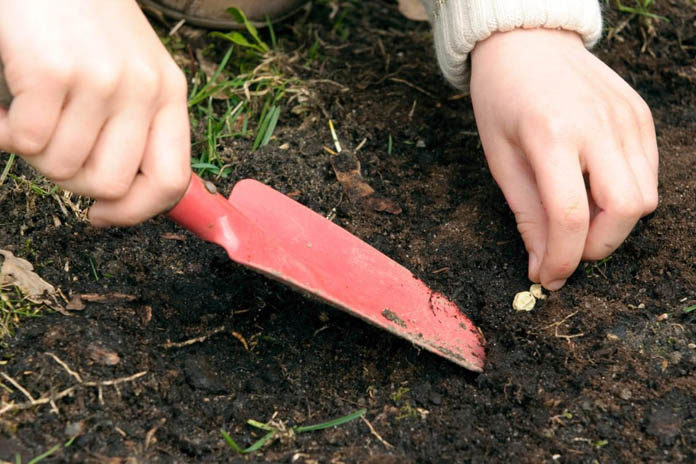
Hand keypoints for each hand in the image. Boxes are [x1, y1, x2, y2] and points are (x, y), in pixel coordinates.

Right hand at [0, 0, 190, 225]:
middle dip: (72, 178)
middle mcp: (143, 89)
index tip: (101, 216)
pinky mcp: (53, 71)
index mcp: (169, 94)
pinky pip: (26, 142)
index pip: (172, 181)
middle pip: (109, 184)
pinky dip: (5, 133)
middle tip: (54, 144)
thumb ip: (137, 125)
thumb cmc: (85, 23)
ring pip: (62, 168)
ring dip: (36, 151)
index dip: (135, 212)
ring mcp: (100, 80)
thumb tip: (117, 196)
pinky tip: (8, 106)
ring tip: (33, 112)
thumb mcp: (133, 69)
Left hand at [470, 28, 657, 289]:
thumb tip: (543, 265)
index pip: (569, 216)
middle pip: (624, 211)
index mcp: (551, 135)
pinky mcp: (641, 115)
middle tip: (566, 248)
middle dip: (597, 246)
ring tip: (579, 218)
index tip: (549, 278)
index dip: (562, 259)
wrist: (527, 43)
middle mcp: (598, 125)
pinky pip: (649, 174)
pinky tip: (595, 190)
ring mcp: (627, 118)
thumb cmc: (502, 99)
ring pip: (646, 198)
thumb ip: (526, 214)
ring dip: (614, 225)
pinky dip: (626, 197)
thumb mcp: (500, 158)